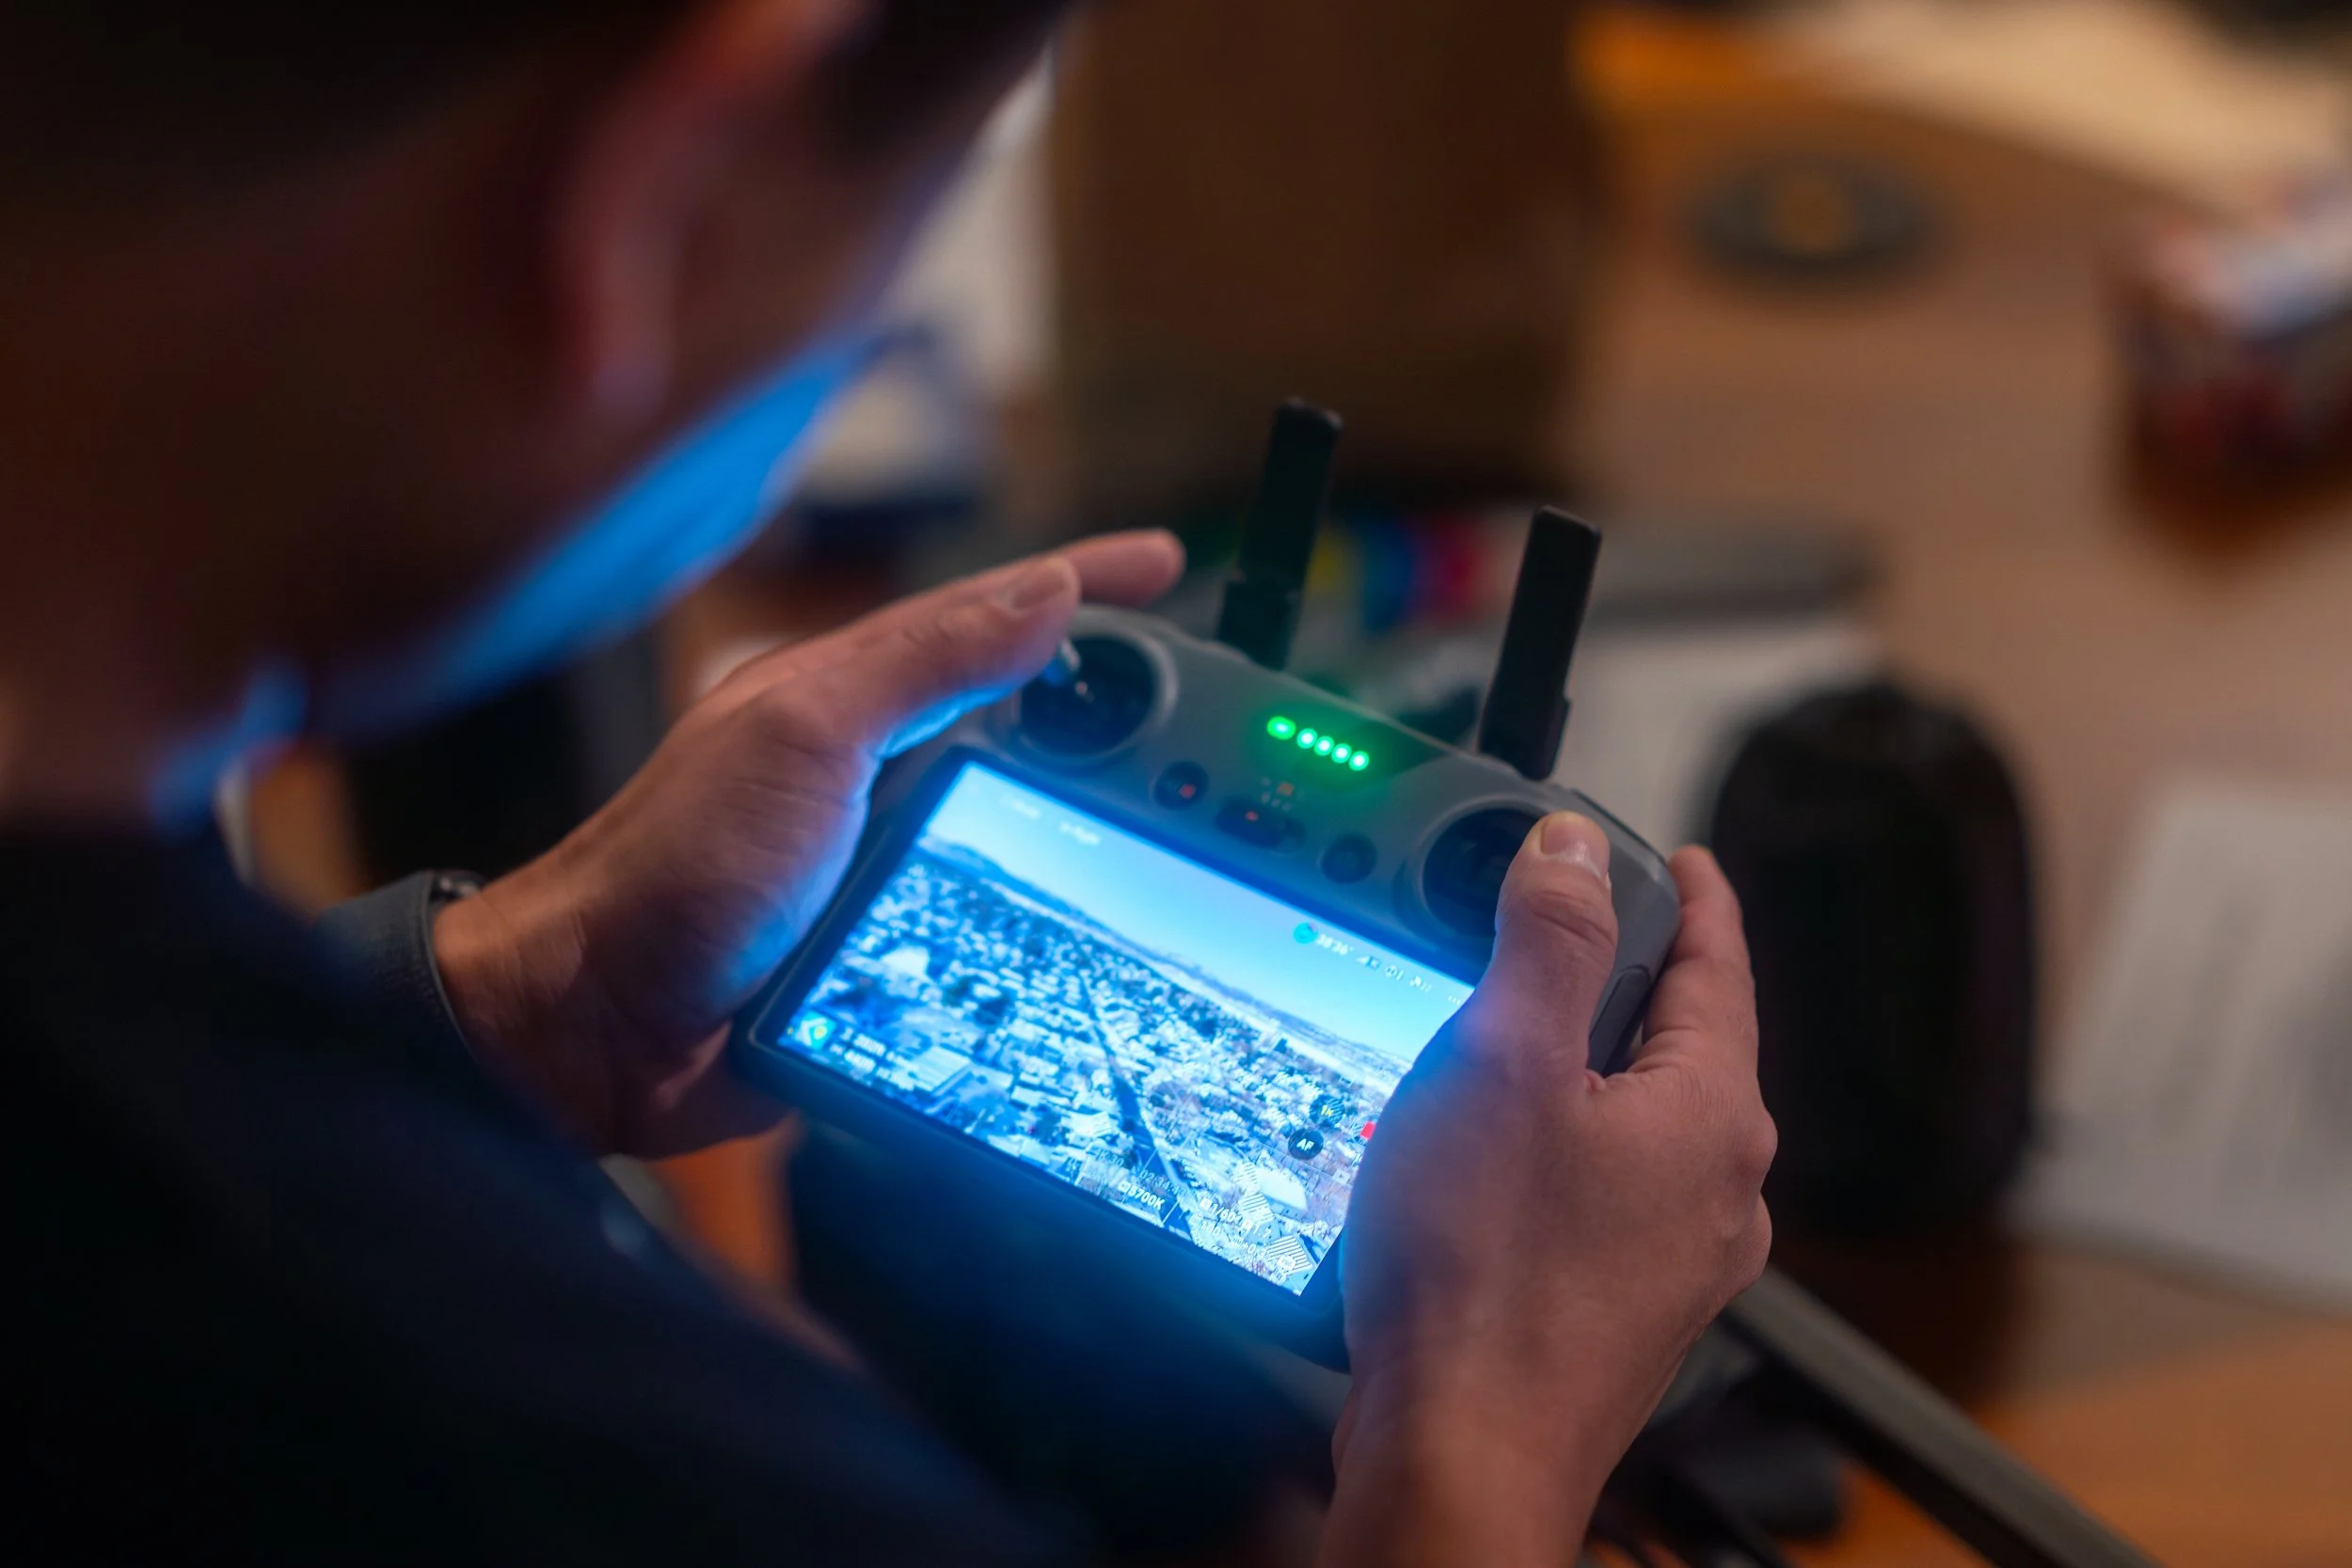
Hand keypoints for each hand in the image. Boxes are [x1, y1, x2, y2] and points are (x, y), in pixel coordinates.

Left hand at [432, 531, 1186, 1156]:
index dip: (1081, 586)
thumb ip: (920, 662)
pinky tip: (1100, 919)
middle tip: (1204, 706)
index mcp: (850, 696)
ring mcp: (880, 861)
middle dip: (1110, 701)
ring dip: (1093, 814)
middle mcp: (872, 770)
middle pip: (1020, 718)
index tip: (1164, 564)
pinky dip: (1048, 910)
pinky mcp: (885, 949)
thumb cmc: (671, 868)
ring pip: (1017, 821)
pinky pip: (989, 919)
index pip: (992, 619)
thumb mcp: (804, 737)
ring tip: (1178, 808)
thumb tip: (1044, 593)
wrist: (594, 1026)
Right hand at [1322, 817, 1774, 1567]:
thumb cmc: (1486, 1276)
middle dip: (1630, 981)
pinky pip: (1609, 1192)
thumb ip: (1549, 941)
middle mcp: (1717, 1190)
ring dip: (1588, 1069)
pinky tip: (1494, 1163)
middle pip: (1687, 1044)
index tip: (1683, 859)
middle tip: (1565, 933)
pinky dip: (1564, 1149)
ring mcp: (1676, 1259)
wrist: (1464, 1451)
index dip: (1695, 896)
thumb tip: (1575, 852)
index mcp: (1711, 1114)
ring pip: (1645, 1124)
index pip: (1721, 966)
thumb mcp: (1503, 1061)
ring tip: (1509, 1042)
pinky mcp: (1621, 1308)